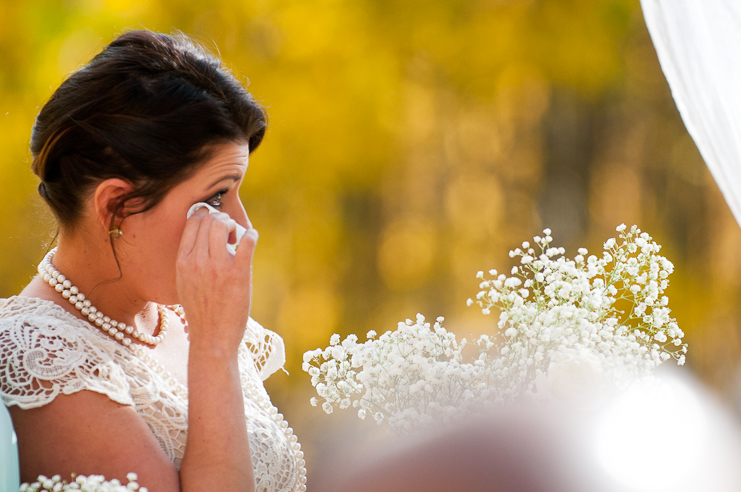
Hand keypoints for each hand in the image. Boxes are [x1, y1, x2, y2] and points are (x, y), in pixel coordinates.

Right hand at [175, 207, 257, 352]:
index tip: (215, 224)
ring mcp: (217, 267)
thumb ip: (191, 259)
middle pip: (209, 219)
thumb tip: (204, 238)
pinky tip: (252, 238)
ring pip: (224, 225)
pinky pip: (247, 240)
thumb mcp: (184, 282)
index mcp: (182, 261)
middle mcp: (197, 261)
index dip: (206, 215)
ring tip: (238, 238)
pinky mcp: (238, 274)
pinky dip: (252, 234)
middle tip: (230, 232)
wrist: (212, 337)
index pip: (193, 222)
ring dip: (234, 225)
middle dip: (222, 218)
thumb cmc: (201, 311)